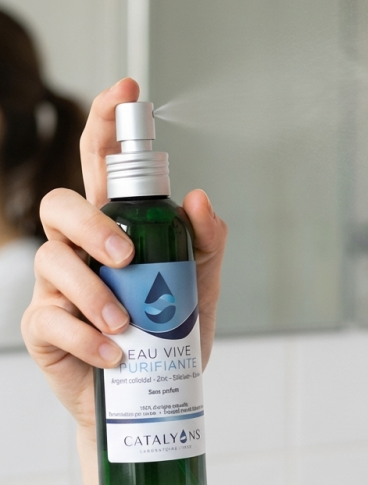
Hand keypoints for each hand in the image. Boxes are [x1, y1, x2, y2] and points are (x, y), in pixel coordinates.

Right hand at [21, 78, 226, 433]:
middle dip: (92, 221)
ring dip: (94, 290)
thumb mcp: (201, 283)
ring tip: (127, 323)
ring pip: (53, 259)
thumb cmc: (170, 330)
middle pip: (60, 201)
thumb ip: (207, 240)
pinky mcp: (43, 324)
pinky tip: (114, 353)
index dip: (108, 121)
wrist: (149, 395)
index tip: (129, 88)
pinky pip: (50, 316)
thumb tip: (200, 196)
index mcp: (118, 225)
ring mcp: (57, 284)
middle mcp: (82, 246)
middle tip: (128, 254)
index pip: (104, 162)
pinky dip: (86, 334)